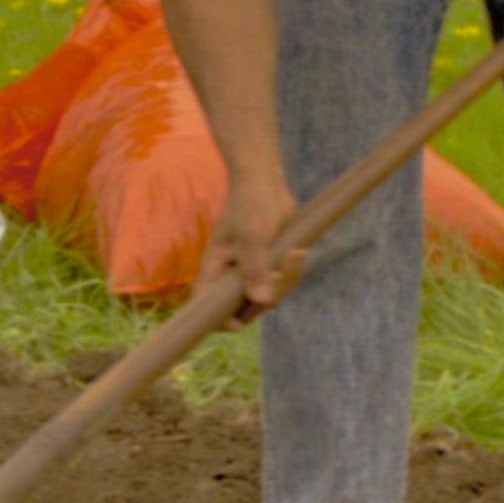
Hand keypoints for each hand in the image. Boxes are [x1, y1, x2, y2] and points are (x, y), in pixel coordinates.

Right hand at [202, 160, 308, 321]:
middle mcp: (230, 273)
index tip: (238, 322)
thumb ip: (254, 268)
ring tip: (295, 253)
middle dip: (266, 297)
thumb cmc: (251, 203)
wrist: (264, 180)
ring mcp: (249, 269)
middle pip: (243, 306)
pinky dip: (291, 272)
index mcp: (215, 267)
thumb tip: (260, 302)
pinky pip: (279, 282)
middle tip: (280, 270)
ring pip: (266, 295)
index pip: (205, 304)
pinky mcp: (267, 264)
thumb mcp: (252, 235)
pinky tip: (298, 252)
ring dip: (284, 281)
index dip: (217, 320)